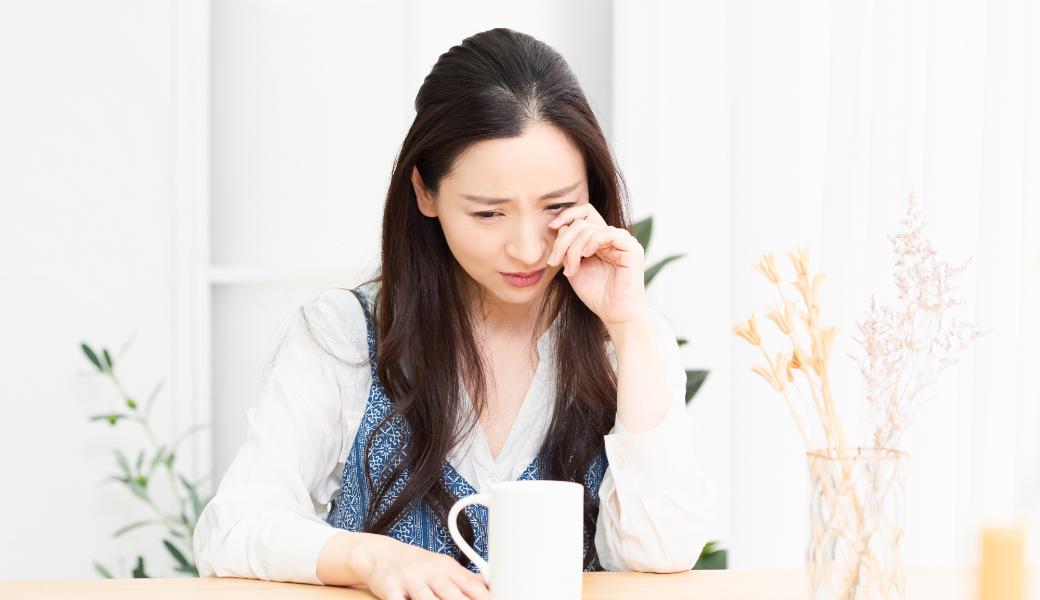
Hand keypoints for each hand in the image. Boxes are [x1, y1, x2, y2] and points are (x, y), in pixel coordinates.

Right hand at [317, 532, 492, 599]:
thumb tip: (491, 588)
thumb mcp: (443, 566)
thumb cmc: (416, 564)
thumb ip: (465, 579)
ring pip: (427, 599)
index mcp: (447, 567)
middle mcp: (430, 572)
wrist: (378, 553)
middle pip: (451, 594)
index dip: (485, 597)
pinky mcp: (389, 588)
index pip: (471, 585)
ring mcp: (410, 580)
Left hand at [547, 204, 647, 325]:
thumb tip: (561, 226)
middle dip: (562, 240)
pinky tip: (586, 256)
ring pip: (589, 228)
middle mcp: (611, 237)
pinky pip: (608, 233)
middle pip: (582, 221)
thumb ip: (567, 248)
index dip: (566, 216)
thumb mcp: (573, 268)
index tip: (550, 227)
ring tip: (570, 269)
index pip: (584, 214)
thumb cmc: (596, 295)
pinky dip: (593, 241)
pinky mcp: (631, 249)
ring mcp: (622, 241)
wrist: (614, 315)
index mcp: (599, 239)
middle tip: (554, 261)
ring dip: (573, 248)